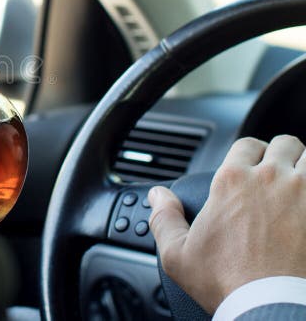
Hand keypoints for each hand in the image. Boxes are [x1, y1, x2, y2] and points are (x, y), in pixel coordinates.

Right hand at [148, 134, 305, 312]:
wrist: (271, 307)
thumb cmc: (226, 282)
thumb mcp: (178, 255)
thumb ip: (164, 218)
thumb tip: (157, 196)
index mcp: (232, 181)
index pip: (247, 144)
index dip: (249, 154)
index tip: (250, 169)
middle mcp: (271, 178)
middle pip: (286, 143)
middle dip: (283, 154)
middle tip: (280, 174)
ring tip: (301, 184)